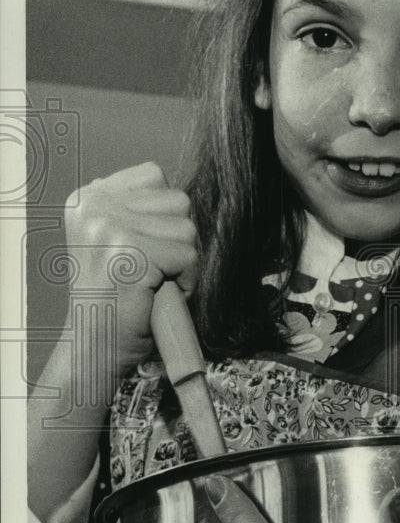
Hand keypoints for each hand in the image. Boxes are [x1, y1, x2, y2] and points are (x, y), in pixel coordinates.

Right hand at [64, 162, 197, 378]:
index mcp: (87, 197)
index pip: (154, 175)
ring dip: (182, 262)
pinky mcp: (131, 254)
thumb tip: (178, 195)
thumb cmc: (113, 298)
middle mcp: (93, 206)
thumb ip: (137, 209)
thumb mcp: (113, 239)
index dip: (163, 216)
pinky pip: (190, 256)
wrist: (93, 347)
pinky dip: (186, 282)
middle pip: (177, 199)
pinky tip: (157, 295)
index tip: (141, 248)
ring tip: (152, 283)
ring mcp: (109, 228)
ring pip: (187, 229)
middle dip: (176, 239)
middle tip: (150, 271)